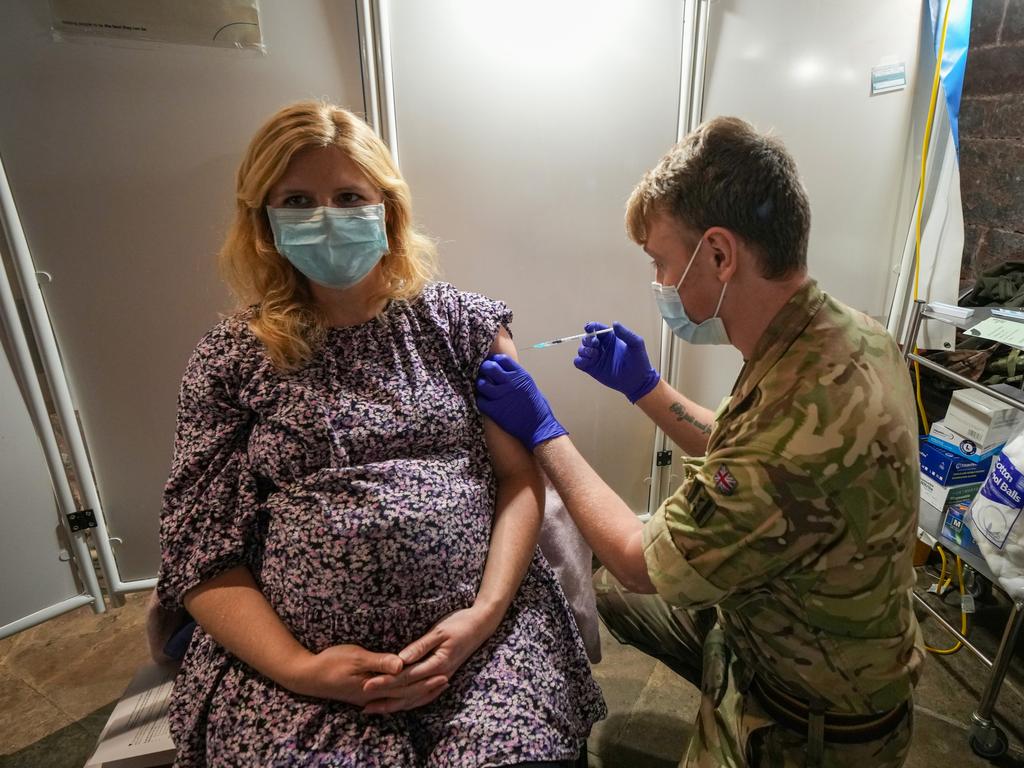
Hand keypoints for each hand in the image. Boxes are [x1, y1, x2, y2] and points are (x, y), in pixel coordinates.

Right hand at [286, 644, 446, 707]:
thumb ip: (379, 662)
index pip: (406, 684)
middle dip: (426, 688)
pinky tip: (408, 694)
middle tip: (447, 680)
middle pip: (406, 694)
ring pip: (399, 699)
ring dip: (417, 693)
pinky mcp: (365, 694)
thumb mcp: (355, 657)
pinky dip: (403, 696)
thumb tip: (401, 665)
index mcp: (375, 686)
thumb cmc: (330, 662)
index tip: (443, 673)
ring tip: (434, 687)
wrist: (307, 676)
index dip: (425, 679)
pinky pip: (390, 698)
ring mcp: (369, 697)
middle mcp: (374, 695)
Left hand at [361, 607, 495, 713]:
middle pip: (408, 692)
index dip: (385, 682)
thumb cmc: (459, 624)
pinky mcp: (442, 677)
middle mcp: (438, 676)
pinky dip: (410, 703)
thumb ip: (420, 646)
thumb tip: (400, 659)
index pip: (405, 677)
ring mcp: (441, 679)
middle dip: (385, 698)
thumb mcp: (439, 631)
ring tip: (375, 709)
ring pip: (415, 698)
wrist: (480, 625)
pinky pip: (424, 696)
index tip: (367, 685)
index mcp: (437, 664)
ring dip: (395, 705)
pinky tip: (399, 705)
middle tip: (363, 703)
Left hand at [475, 354, 567, 449]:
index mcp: (521, 376)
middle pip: (489, 367)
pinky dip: (481, 401)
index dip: (495, 361)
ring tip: (484, 390)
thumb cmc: (538, 409)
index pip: (501, 359)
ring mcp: (502, 396)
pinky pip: (480, 401)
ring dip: (481, 385)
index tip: (493, 365)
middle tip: (484, 374)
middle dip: (485, 369)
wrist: (540, 428)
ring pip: (482, 384)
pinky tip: (486, 403)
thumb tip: (506, 373)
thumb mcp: (530, 386)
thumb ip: (517, 378)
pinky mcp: (495, 410)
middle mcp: (511, 383)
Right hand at [574, 321, 658, 402]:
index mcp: (610, 338)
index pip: (596, 328)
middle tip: (596, 344)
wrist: (638, 381)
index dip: (591, 326)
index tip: (589, 328)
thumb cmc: (639, 361)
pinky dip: (579, 360)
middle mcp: (601, 346)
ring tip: (594, 354)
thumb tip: (614, 323)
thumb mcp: (636, 344)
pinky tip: (589, 361)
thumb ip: (626, 333)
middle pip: (586, 338)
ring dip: (584, 350)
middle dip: (588, 339)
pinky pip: (578, 362)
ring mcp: (596, 358)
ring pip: (581, 349)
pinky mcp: (591, 369)